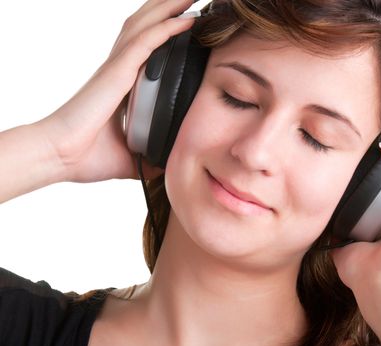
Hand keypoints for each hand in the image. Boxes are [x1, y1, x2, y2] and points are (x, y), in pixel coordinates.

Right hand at [36, 0, 196, 182]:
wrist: (59, 158)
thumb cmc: (86, 156)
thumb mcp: (131, 157)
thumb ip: (150, 156)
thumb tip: (170, 165)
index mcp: (123, 84)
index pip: (149, 46)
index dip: (167, 28)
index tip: (192, 20)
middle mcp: (120, 69)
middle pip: (148, 26)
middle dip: (170, 8)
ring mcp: (117, 68)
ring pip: (147, 25)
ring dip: (170, 7)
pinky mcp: (115, 73)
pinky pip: (145, 43)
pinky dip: (167, 29)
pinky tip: (187, 19)